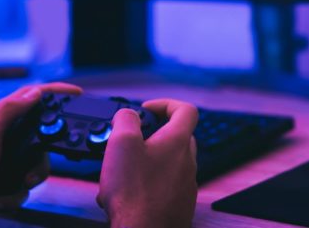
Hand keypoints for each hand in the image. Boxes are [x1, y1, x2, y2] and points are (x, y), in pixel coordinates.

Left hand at [0, 82, 81, 226]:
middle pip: (41, 136)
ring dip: (29, 180)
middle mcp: (3, 136)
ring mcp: (4, 158)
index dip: (54, 91)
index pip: (31, 96)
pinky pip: (23, 185)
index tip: (76, 92)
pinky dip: (14, 195)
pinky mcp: (3, 179)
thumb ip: (10, 110)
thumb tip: (35, 92)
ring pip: (36, 164)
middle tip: (35, 168)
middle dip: (43, 156)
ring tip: (15, 187)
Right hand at [97, 99, 198, 227]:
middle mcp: (187, 163)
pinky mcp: (179, 205)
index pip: (186, 110)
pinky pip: (164, 186)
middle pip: (176, 136)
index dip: (165, 103)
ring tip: (122, 172)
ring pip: (168, 163)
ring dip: (147, 161)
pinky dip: (147, 184)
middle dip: (153, 134)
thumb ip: (126, 119)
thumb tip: (128, 114)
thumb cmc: (135, 195)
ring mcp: (185, 186)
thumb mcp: (121, 144)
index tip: (147, 110)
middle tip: (132, 140)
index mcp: (178, 142)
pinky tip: (127, 194)